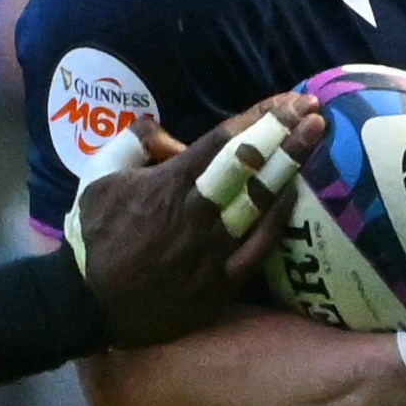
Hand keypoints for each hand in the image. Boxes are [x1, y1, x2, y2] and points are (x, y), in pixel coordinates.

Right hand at [68, 93, 314, 347]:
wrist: (89, 305)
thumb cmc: (92, 239)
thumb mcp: (97, 181)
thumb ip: (129, 145)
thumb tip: (158, 127)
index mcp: (167, 184)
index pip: (223, 141)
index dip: (260, 117)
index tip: (290, 100)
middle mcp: (196, 212)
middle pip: (249, 167)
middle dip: (285, 136)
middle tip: (315, 114)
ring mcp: (212, 249)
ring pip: (259, 203)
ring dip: (289, 169)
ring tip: (315, 142)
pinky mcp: (221, 282)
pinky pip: (259, 246)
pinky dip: (277, 218)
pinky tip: (294, 196)